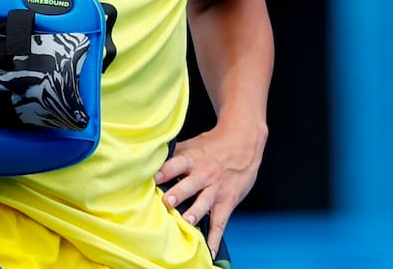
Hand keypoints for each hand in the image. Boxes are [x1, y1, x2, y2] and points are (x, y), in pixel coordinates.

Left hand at [154, 121, 265, 251]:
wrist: (243, 142)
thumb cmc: (212, 145)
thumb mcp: (192, 146)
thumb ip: (173, 156)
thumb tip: (149, 164)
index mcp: (191, 159)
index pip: (175, 165)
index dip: (163, 172)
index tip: (151, 179)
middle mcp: (203, 174)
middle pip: (188, 185)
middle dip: (177, 194)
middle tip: (166, 202)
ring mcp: (215, 189)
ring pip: (203, 203)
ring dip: (194, 213)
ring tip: (185, 223)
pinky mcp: (227, 201)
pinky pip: (220, 222)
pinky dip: (215, 238)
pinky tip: (209, 251)